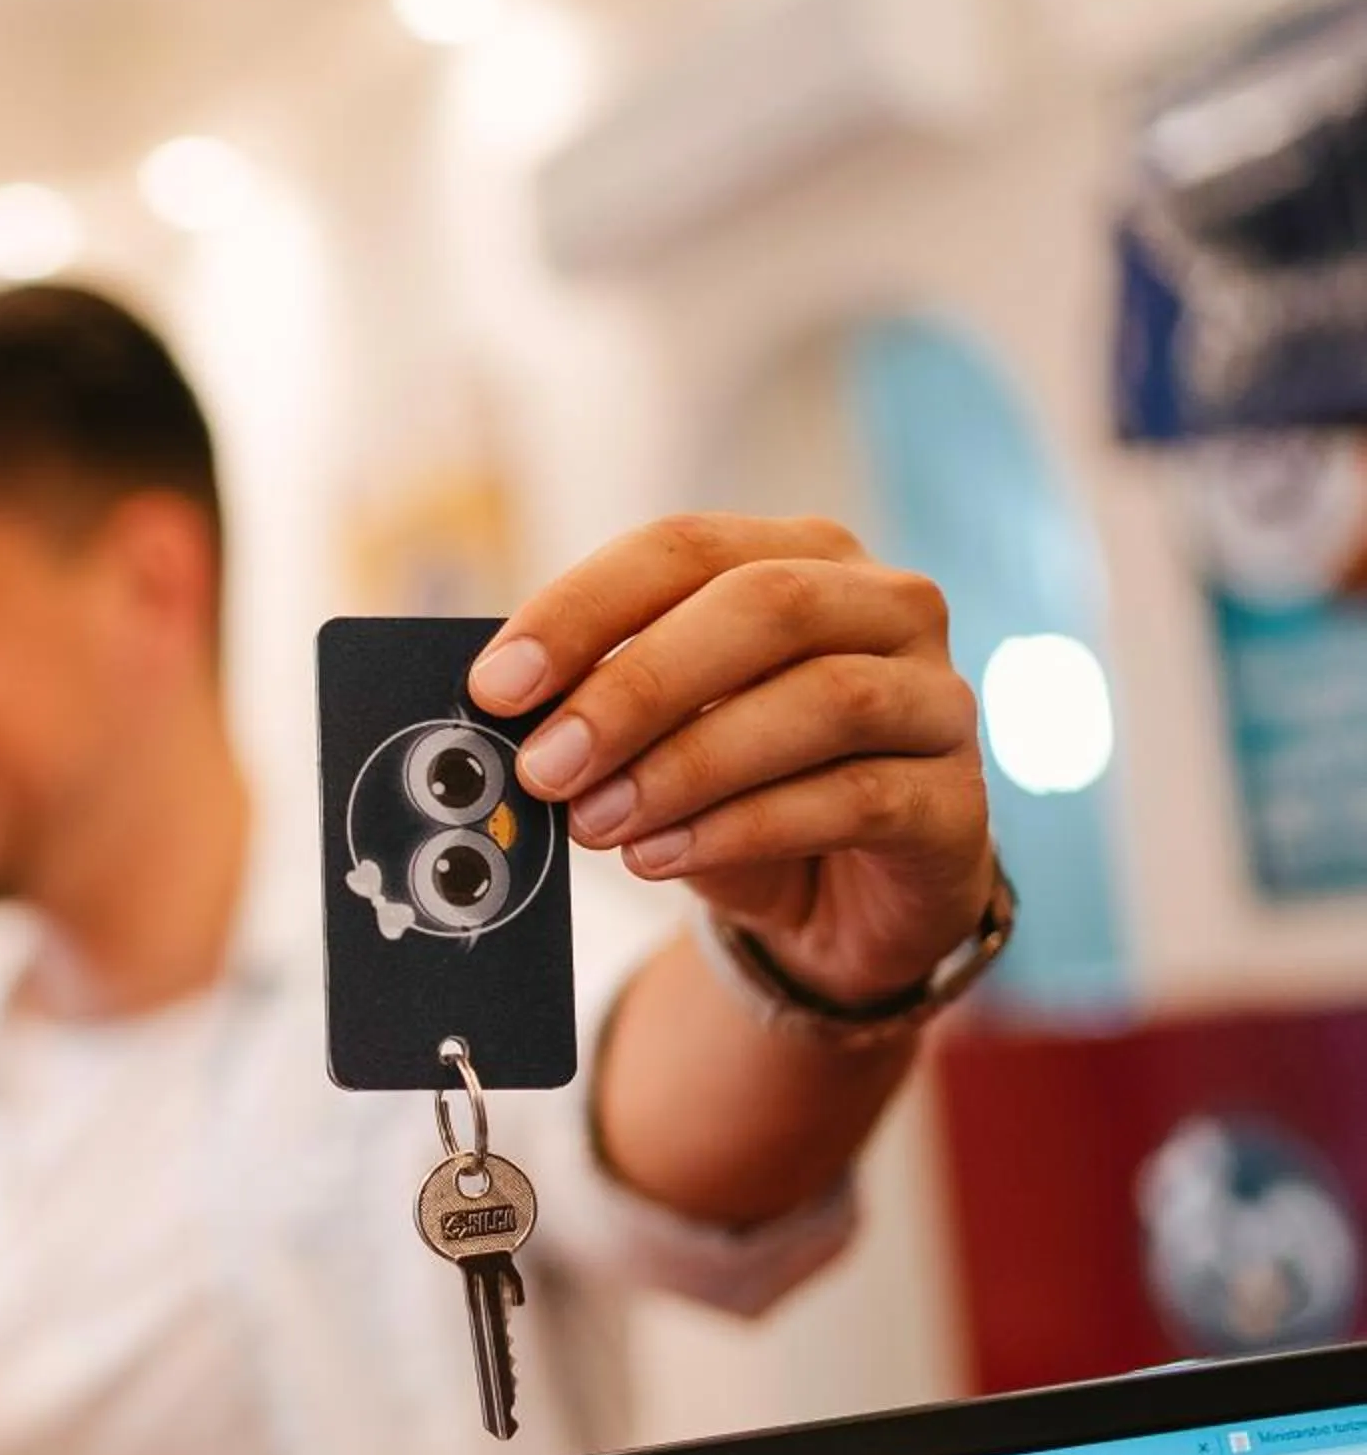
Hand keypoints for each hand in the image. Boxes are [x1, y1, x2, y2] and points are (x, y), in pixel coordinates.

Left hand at [469, 514, 996, 1008]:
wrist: (843, 905)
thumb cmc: (742, 794)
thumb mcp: (658, 740)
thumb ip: (596, 709)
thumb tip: (497, 714)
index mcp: (800, 558)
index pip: (683, 548)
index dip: (582, 609)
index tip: (496, 685)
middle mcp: (885, 607)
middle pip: (763, 608)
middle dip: (636, 688)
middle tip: (545, 764)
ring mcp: (937, 699)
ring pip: (823, 701)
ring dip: (688, 765)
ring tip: (595, 824)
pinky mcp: (957, 801)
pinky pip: (856, 798)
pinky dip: (743, 827)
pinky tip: (661, 856)